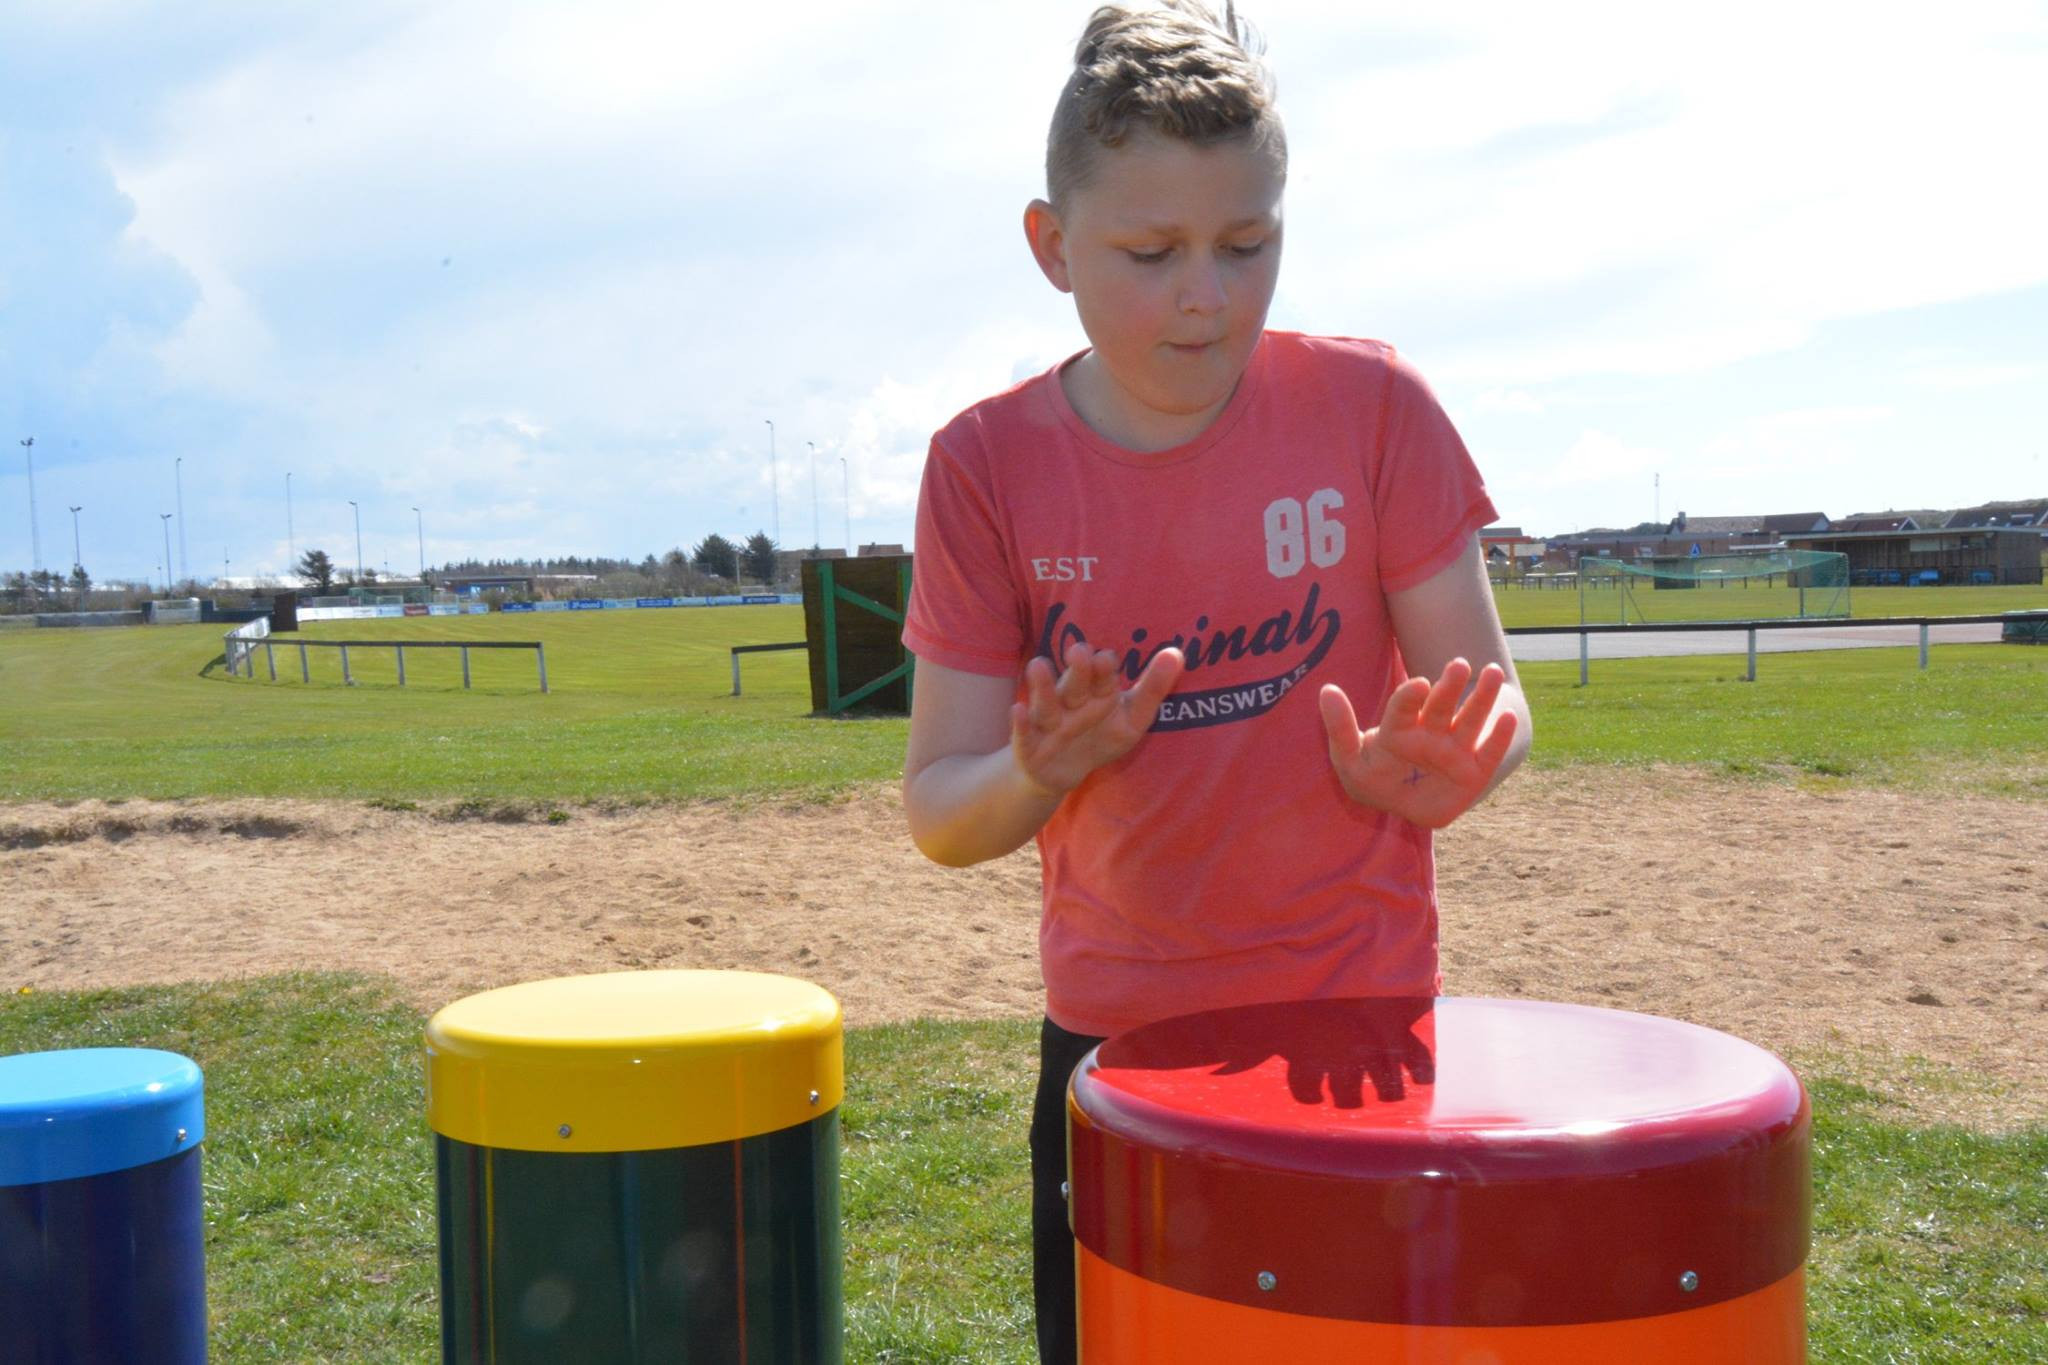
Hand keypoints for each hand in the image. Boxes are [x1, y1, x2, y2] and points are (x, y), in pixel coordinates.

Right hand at [1012, 640, 1183, 796]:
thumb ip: (1153, 688)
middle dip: (1077, 670)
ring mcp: (1048, 723)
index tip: (1108, 658)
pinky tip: (1016, 710)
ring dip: (1042, 686)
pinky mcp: (1029, 747)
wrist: (1061, 771)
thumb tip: (1177, 652)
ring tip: (1039, 665)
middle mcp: (1070, 702)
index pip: (1102, 677)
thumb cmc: (1099, 737)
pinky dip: (1020, 723)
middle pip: (1074, 684)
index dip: (1104, 669)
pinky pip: (1023, 734)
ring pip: (1045, 704)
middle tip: (1080, 650)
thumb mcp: (1132, 718)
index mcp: (1095, 693)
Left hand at [1318, 658, 1517, 827]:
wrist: (1401, 804)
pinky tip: (1508, 718)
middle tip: (1458, 665)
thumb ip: (1339, 728)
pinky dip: (1498, 738)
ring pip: (1469, 721)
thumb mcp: (1348, 758)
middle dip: (1449, 688)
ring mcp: (1454, 751)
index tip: (1419, 684)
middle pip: (1441, 707)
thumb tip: (1325, 690)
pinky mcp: (1474, 772)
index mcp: (1400, 727)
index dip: (1410, 697)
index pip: (1404, 709)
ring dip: (1481, 698)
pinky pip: (1488, 754)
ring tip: (1492, 672)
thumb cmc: (1373, 777)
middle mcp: (1430, 733)